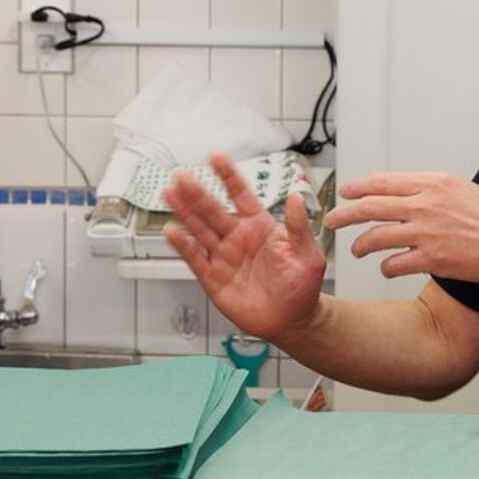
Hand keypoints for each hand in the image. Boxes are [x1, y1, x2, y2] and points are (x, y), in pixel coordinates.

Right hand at [163, 154, 327, 338]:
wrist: (292, 320)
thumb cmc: (302, 287)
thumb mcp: (307, 254)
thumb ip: (299, 227)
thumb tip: (296, 197)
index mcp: (260, 227)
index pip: (241, 195)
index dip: (228, 176)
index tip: (215, 157)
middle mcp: (239, 238)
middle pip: (214, 210)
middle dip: (197, 193)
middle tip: (181, 175)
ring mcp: (224, 257)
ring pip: (200, 229)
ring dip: (185, 212)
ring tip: (170, 193)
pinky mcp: (214, 278)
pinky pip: (195, 258)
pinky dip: (183, 245)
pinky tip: (172, 231)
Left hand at [324, 172, 478, 283]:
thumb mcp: (463, 190)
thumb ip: (432, 191)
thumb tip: (409, 193)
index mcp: (433, 184)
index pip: (383, 182)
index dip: (357, 188)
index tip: (344, 193)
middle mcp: (425, 205)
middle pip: (369, 207)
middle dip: (343, 215)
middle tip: (331, 221)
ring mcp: (426, 233)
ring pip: (375, 237)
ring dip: (360, 245)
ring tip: (356, 251)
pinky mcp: (431, 259)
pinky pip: (393, 263)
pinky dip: (385, 266)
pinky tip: (385, 268)